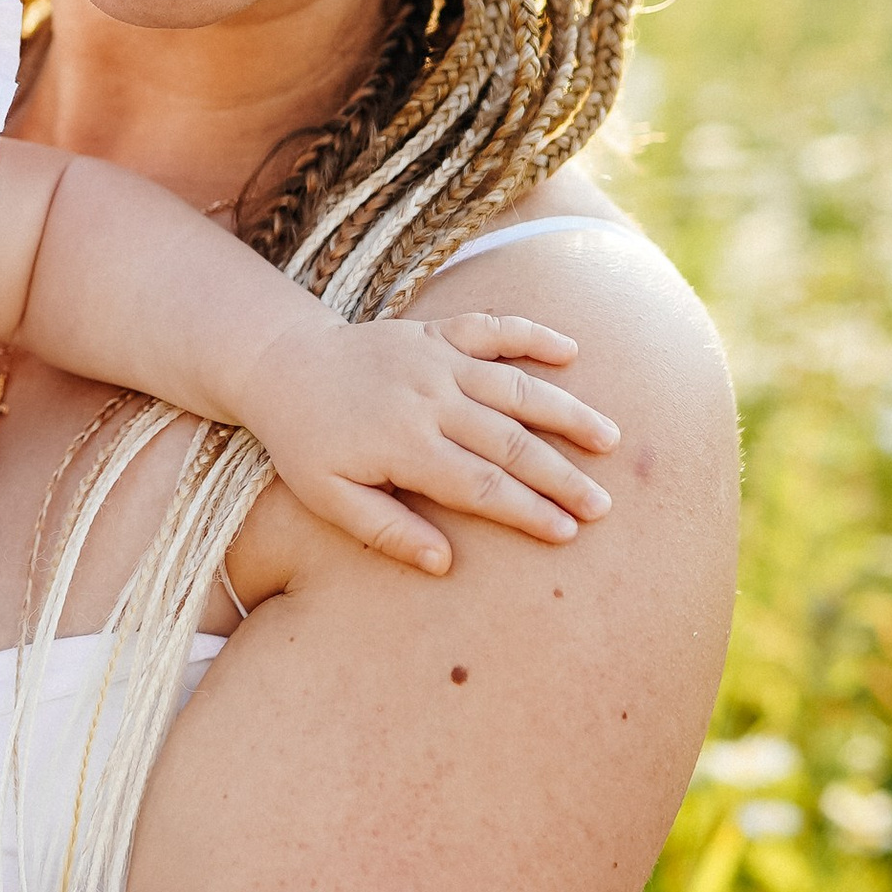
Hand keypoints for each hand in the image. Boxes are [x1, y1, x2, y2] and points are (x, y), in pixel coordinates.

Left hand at [248, 307, 618, 575]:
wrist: (283, 367)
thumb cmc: (307, 442)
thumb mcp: (328, 497)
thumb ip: (385, 530)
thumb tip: (443, 564)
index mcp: (405, 445)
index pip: (482, 486)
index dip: (528, 511)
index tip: (566, 533)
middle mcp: (430, 399)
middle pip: (510, 442)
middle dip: (561, 476)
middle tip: (602, 505)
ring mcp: (436, 360)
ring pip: (516, 385)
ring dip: (565, 411)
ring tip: (608, 438)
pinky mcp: (437, 332)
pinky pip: (493, 327)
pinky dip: (533, 334)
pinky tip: (572, 349)